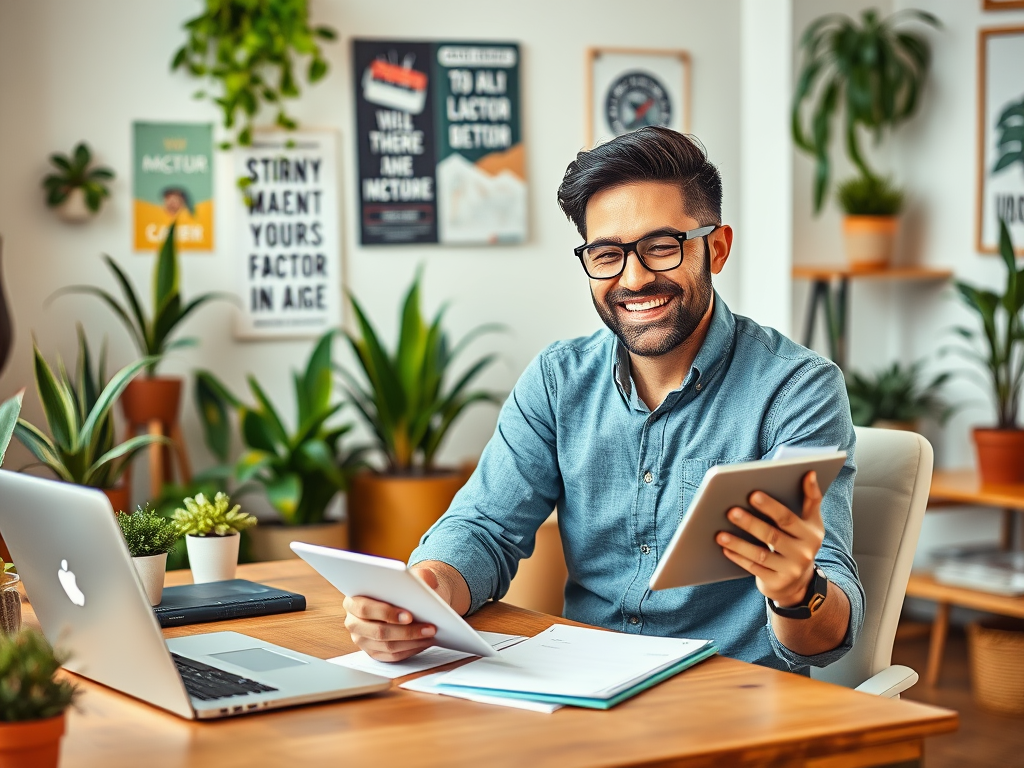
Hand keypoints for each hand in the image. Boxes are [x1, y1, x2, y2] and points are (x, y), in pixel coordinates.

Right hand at [342, 565, 444, 661]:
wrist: (400, 597)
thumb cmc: (400, 585)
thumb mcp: (408, 575)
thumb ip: (415, 575)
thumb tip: (426, 582)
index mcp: (352, 601)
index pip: (365, 609)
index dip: (386, 613)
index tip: (409, 616)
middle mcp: (353, 622)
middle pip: (378, 632)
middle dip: (405, 631)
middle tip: (428, 628)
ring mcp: (362, 640)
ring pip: (387, 646)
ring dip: (412, 642)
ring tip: (430, 634)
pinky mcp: (373, 652)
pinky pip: (392, 656)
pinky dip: (410, 650)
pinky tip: (425, 642)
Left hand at [715, 471, 824, 606]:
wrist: (800, 583)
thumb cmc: (798, 542)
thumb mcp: (809, 523)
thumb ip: (809, 499)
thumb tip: (809, 472)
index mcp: (812, 532)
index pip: (789, 516)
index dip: (772, 505)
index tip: (753, 493)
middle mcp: (805, 552)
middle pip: (773, 535)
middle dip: (750, 522)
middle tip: (730, 510)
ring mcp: (791, 569)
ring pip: (761, 554)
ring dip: (739, 543)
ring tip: (719, 533)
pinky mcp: (777, 582)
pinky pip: (754, 569)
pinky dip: (739, 558)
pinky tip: (724, 548)